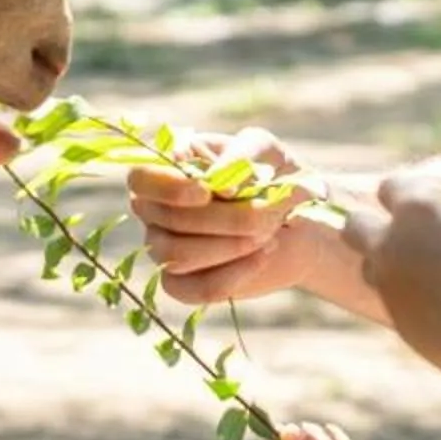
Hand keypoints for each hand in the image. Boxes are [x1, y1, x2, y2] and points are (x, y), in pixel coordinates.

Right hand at [126, 126, 321, 305]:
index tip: (206, 192)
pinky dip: (232, 276)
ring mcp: (164, 247)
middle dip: (222, 218)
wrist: (300, 222)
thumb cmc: (274, 176)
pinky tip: (262, 257)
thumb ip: (242, 154)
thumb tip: (220, 183)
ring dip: (229, 246)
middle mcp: (157, 208)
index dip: (169, 187)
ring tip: (267, 233)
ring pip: (175, 255)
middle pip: (164, 218)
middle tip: (266, 213)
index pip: (141, 177)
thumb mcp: (266, 150)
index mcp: (167, 168)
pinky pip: (193, 289)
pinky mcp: (183, 284)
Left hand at [347, 174, 440, 383]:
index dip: (402, 194)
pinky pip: (390, 300)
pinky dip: (404, 299)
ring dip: (384, 266)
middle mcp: (392, 242)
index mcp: (419, 207)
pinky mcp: (394, 319)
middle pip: (355, 225)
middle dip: (370, 227)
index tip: (416, 203)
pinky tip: (435, 305)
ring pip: (368, 266)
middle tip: (400, 236)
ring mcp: (389, 284)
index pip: (389, 187)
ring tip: (419, 273)